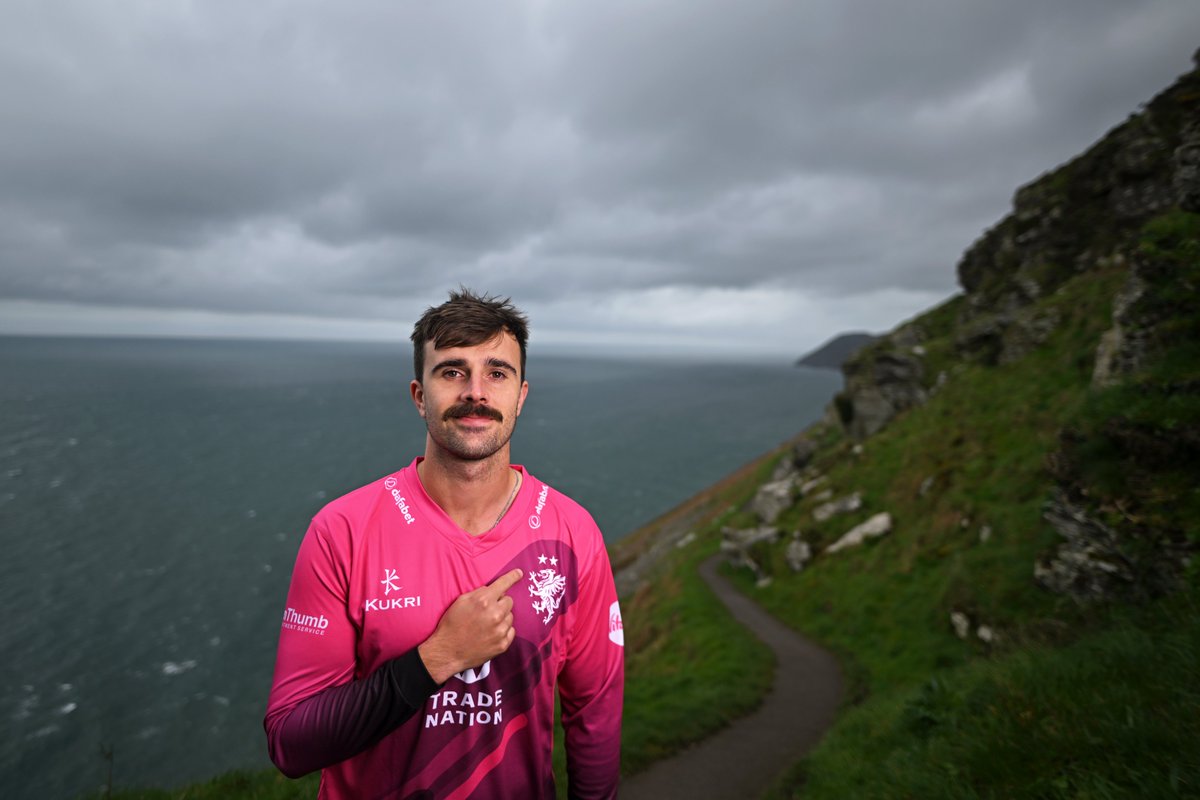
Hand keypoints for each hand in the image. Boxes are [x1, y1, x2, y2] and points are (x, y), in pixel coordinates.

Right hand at [418, 568, 522, 684]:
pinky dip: (503, 631)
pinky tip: (490, 634)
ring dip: (501, 618)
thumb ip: (479, 593)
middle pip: (509, 601)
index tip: (519, 573)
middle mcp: (495, 614)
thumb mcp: (461, 601)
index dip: (513, 577)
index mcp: (484, 601)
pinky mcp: (503, 644)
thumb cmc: (452, 625)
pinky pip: (510, 631)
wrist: (447, 651)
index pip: (503, 584)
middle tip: (488, 611)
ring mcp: (500, 630)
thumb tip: (493, 590)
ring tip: (486, 625)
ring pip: (510, 616)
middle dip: (500, 603)